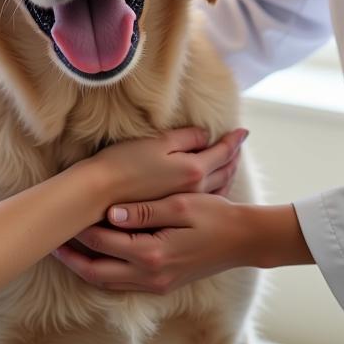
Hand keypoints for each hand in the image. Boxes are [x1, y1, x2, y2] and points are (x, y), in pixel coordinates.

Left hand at [54, 191, 247, 292]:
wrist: (243, 240)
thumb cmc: (214, 215)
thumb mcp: (181, 205)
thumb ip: (144, 211)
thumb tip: (110, 213)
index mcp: (153, 254)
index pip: (104, 242)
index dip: (80, 228)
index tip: (61, 214)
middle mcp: (151, 276)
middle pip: (97, 273)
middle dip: (71, 258)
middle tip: (49, 241)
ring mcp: (156, 284)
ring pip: (107, 284)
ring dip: (84, 267)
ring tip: (63, 250)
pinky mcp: (161, 284)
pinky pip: (122, 284)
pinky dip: (103, 273)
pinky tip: (93, 259)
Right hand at [89, 126, 247, 206]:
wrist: (100, 195)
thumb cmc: (125, 164)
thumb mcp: (157, 143)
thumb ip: (185, 138)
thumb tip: (206, 135)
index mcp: (193, 170)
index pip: (222, 152)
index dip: (234, 140)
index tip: (244, 131)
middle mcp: (195, 189)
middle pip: (223, 171)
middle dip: (233, 157)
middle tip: (240, 146)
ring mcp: (185, 204)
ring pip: (216, 188)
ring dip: (227, 174)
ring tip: (231, 164)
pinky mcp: (173, 212)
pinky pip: (205, 200)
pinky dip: (215, 190)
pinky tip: (212, 189)